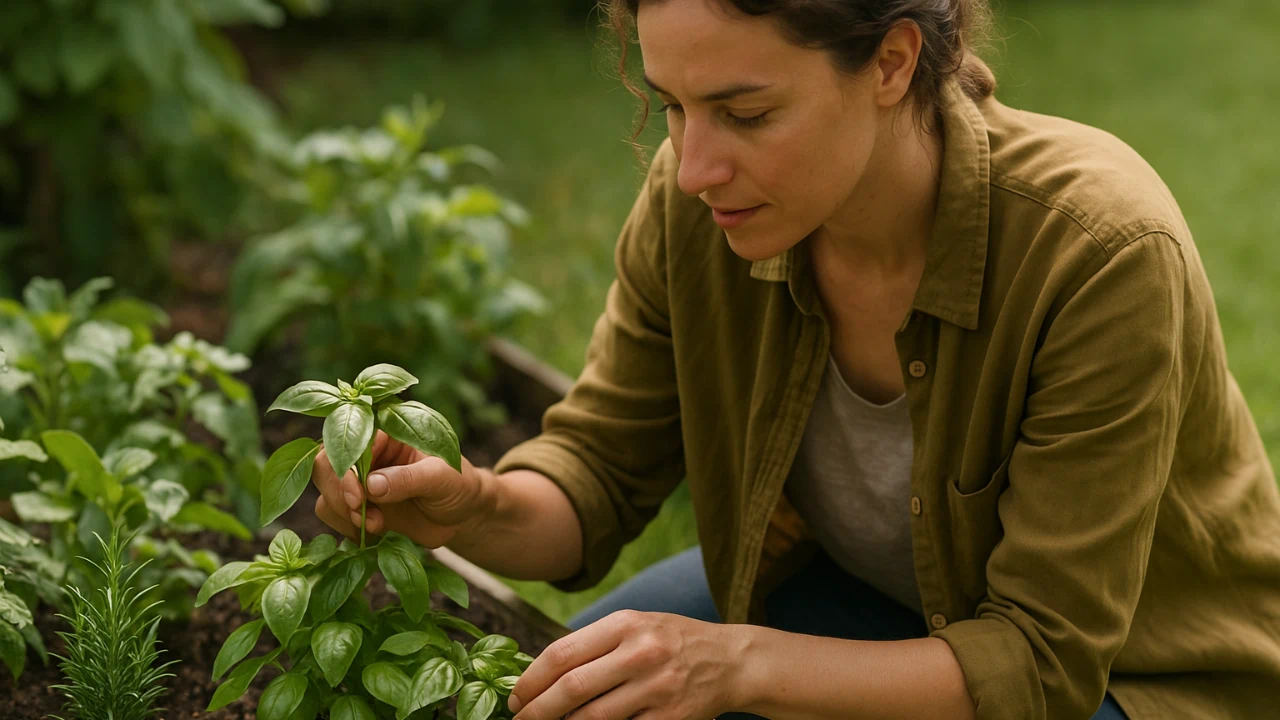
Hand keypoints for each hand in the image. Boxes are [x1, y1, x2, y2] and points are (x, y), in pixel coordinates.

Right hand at [311, 430, 490, 547]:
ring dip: (343, 513)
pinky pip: (332, 513)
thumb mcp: (442, 478)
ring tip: (376, 525)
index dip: (347, 468)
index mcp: (388, 432)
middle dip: (339, 493)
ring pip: (326, 491)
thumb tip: (372, 485)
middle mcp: (368, 453)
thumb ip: (410, 479)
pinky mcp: (358, 506)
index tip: (359, 496)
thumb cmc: (459, 485)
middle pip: (327, 464)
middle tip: (362, 514)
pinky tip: (374, 532)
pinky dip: (345, 526)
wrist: (464, 515)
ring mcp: (360, 480)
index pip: (351, 439)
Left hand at [508, 610, 744, 719]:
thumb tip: (542, 672)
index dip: (531, 680)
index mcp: (626, 624)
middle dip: (537, 710)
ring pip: (592, 717)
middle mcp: (640, 653)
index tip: (515, 697)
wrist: (731, 660)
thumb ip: (595, 643)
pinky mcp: (668, 718)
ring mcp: (656, 688)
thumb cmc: (674, 641)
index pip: (563, 653)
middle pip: (571, 688)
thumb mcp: (637, 625)